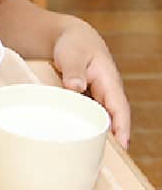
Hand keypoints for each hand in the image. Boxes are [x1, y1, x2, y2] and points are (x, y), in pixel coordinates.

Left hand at [52, 18, 130, 146]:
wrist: (67, 36)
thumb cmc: (74, 43)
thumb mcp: (73, 53)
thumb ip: (74, 70)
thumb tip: (75, 87)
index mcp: (109, 82)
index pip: (119, 108)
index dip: (121, 127)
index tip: (122, 144)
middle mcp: (106, 92)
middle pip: (111, 119)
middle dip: (109, 137)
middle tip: (100, 154)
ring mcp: (96, 96)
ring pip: (98, 118)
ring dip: (95, 132)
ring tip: (86, 149)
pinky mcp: (85, 99)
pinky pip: (86, 114)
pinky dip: (83, 123)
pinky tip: (73, 135)